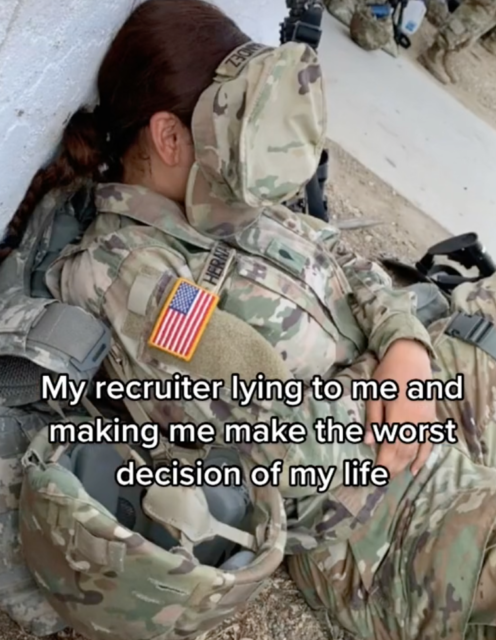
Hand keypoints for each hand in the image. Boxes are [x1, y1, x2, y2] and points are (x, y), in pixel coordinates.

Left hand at [364, 339, 435, 477]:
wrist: (410, 357)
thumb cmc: (388, 374)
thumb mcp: (374, 394)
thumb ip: (373, 419)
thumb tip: (368, 442)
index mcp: (397, 416)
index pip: (390, 447)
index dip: (383, 463)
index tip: (373, 475)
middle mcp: (414, 422)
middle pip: (403, 452)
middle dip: (392, 468)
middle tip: (379, 479)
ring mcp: (425, 422)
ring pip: (415, 451)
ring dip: (404, 465)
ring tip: (393, 476)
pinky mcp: (431, 419)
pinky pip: (428, 443)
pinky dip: (423, 458)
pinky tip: (415, 470)